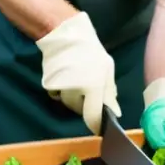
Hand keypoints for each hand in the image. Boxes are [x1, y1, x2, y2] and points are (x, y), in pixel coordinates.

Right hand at [37, 11, 118, 135]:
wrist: (64, 36)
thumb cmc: (90, 51)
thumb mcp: (107, 69)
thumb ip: (109, 92)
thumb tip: (115, 113)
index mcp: (93, 86)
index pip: (92, 115)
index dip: (96, 124)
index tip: (99, 129)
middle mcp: (75, 90)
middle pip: (80, 109)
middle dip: (86, 105)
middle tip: (91, 92)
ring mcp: (61, 88)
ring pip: (69, 103)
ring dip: (75, 98)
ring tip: (79, 81)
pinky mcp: (49, 85)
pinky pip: (58, 95)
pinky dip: (63, 92)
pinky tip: (67, 79)